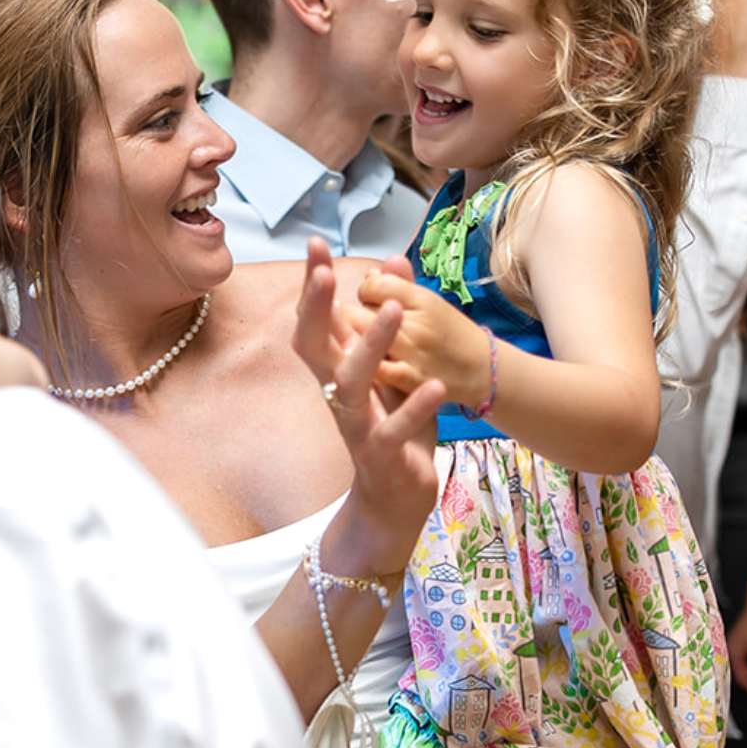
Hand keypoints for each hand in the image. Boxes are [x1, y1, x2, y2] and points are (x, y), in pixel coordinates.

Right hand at [294, 238, 444, 574]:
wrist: (393, 504)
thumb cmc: (394, 431)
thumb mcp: (393, 370)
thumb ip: (390, 319)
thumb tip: (392, 262)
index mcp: (339, 375)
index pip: (316, 323)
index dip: (311, 286)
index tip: (313, 243)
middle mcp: (340, 397)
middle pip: (315, 348)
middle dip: (316, 308)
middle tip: (324, 269)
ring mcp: (358, 426)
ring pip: (353, 383)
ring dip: (371, 346)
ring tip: (393, 311)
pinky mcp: (383, 456)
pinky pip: (393, 430)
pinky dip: (413, 408)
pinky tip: (434, 386)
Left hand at [355, 262, 492, 407]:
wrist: (484, 370)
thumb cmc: (451, 334)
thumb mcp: (430, 303)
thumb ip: (398, 286)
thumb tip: (369, 274)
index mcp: (422, 299)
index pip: (374, 284)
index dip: (366, 291)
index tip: (369, 301)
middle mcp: (417, 322)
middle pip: (364, 310)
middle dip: (354, 316)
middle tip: (357, 323)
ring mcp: (413, 352)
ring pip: (365, 336)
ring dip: (354, 339)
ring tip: (354, 341)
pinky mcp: (410, 380)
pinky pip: (376, 369)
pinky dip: (366, 365)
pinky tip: (362, 365)